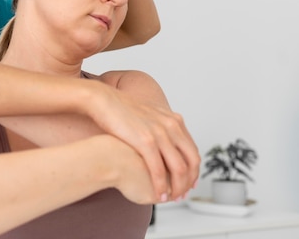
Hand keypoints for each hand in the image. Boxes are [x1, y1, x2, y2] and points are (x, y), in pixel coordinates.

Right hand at [87, 86, 199, 201]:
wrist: (104, 100)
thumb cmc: (121, 109)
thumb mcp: (149, 115)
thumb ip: (161, 127)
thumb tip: (163, 140)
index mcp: (174, 120)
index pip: (193, 151)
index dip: (194, 171)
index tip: (190, 182)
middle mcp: (171, 126)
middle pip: (191, 161)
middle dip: (189, 182)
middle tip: (182, 194)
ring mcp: (160, 134)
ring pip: (178, 169)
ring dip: (178, 188)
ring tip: (171, 198)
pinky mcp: (146, 141)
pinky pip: (159, 170)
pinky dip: (161, 186)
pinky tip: (158, 195)